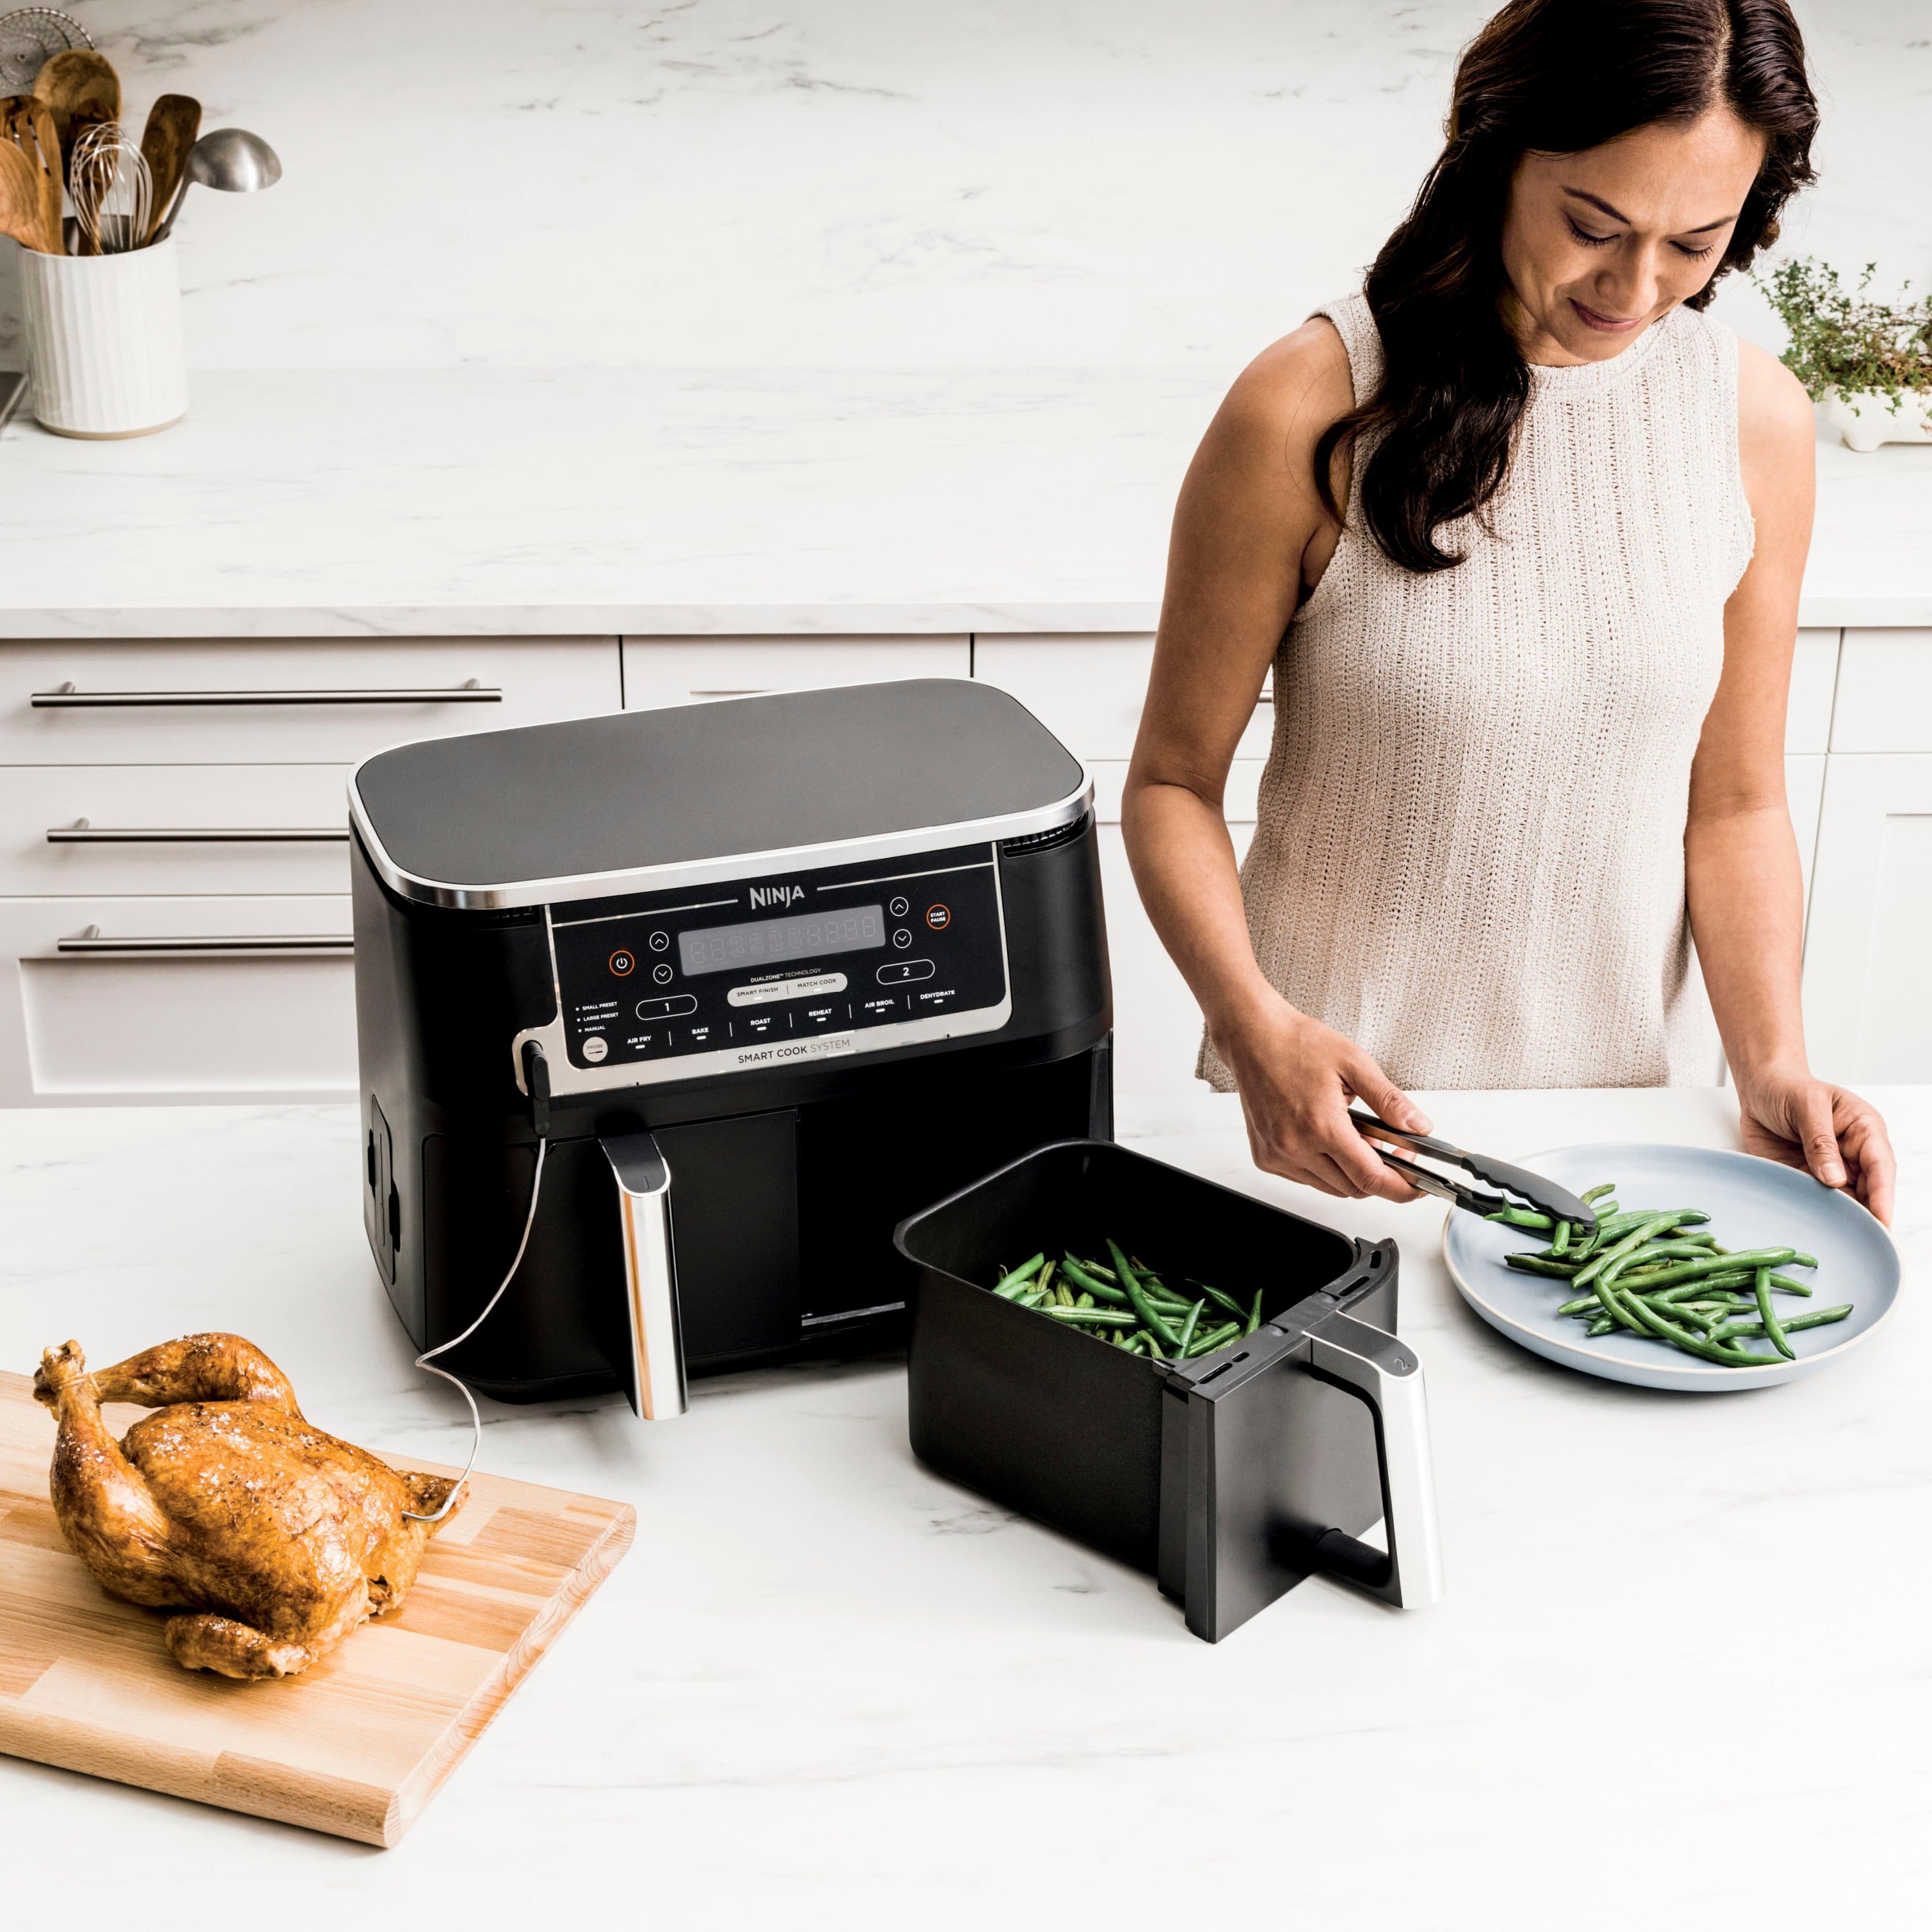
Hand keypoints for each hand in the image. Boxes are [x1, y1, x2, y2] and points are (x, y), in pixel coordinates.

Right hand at [1213, 997, 1431, 1201]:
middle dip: (1379, 1176)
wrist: (1253, 1037)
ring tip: (1354, 1138)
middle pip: (1352, 1188)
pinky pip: (1306, 1179)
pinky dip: (1325, 1169)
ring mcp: (1277, 1155)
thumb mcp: (1355, 1064)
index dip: (1400, 1189)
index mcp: (1320, 1125)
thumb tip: (1419, 1127)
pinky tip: (1327, 1140)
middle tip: (1390, 1150)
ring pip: (1330, 1188)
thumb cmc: (1297, 1044)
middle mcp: (1294, 1146)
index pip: (1370, 1178)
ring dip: (1350, 1173)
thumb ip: (1390, 1101)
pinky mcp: (1265, 1157)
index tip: (1416, 1188)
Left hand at [1736, 1066, 1894, 1225]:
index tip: (1881, 1220)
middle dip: (1866, 1215)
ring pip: (1845, 1200)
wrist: (1759, 1089)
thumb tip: (1834, 1177)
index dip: (1882, 1195)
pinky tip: (1816, 1229)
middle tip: (1862, 1242)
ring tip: (1839, 1241)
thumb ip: (1820, 1140)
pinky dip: (1817, 1215)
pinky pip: (1816, 1201)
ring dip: (1842, 1219)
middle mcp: (1853, 1153)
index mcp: (1863, 1130)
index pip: (1880, 1167)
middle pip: (1868, 1191)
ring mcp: (1831, 1169)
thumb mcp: (1806, 1105)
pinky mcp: (1808, 1178)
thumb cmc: (1787, 1088)